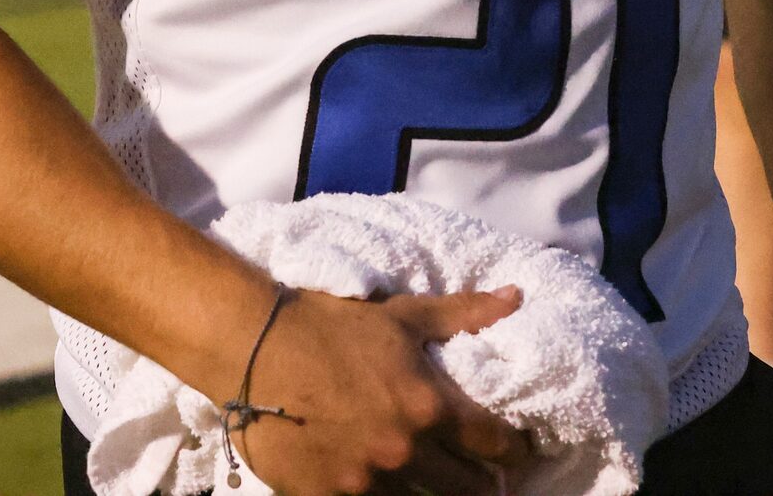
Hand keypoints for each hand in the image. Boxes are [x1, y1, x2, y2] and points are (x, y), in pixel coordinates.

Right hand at [234, 284, 531, 495]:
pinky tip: (383, 487)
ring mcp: (366, 482)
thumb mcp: (401, 315)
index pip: (494, 442)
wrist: (255, 346)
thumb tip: (515, 296)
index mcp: (428, 404)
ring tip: (438, 483)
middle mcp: (404, 449)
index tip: (517, 452)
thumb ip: (462, 313)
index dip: (513, 449)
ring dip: (437, 494)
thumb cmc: (331, 324)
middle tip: (486, 478)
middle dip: (482, 481)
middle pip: (468, 486)